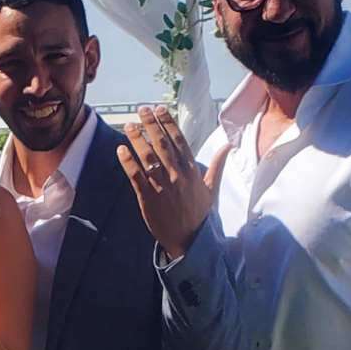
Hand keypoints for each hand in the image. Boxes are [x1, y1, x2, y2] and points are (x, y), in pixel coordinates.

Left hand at [117, 105, 230, 258]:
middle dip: (151, 125)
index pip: (179, 140)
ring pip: (148, 157)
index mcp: (192, 170)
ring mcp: (162, 186)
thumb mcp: (211, 188)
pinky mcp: (148, 198)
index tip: (159, 109)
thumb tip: (228, 146)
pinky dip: (128, 162)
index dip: (168, 123)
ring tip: (129, 125)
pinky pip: (136, 177)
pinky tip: (121, 150)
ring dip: (137, 139)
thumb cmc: (198, 214)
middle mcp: (177, 175)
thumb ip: (217, 165)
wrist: (189, 240)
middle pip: (163, 144)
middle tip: (141, 110)